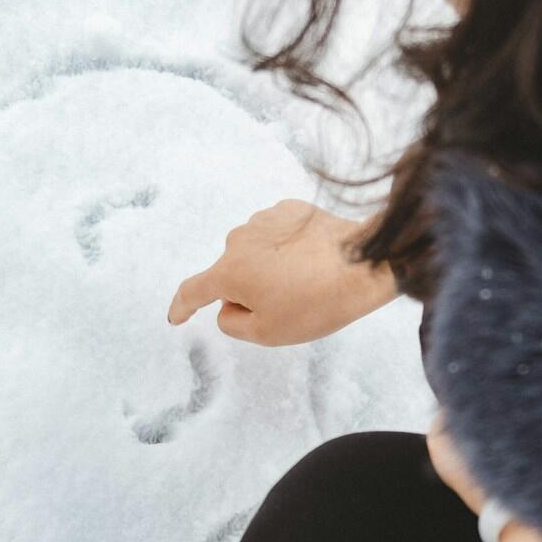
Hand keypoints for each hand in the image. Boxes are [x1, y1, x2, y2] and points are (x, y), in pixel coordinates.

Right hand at [167, 200, 399, 345]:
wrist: (365, 264)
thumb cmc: (315, 304)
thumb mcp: (268, 332)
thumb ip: (233, 322)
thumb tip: (228, 304)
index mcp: (229, 272)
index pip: (194, 290)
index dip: (182, 306)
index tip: (176, 316)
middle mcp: (239, 239)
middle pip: (232, 273)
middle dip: (248, 290)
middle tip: (285, 305)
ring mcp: (265, 219)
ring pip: (256, 252)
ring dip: (269, 267)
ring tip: (306, 280)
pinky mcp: (291, 209)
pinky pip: (278, 234)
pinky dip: (287, 248)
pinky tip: (312, 258)